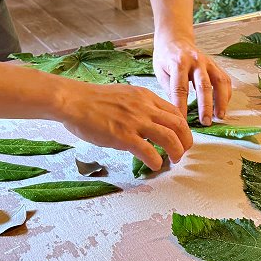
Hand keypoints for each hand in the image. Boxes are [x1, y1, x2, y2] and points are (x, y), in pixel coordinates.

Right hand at [54, 82, 191, 170]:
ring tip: (174, 160)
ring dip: (176, 152)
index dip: (182, 127)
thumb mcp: (124, 95)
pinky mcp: (124, 136)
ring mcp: (135, 121)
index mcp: (145, 97)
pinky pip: (148, 151)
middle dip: (186, 141)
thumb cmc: (93, 100)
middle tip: (183, 152)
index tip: (181, 137)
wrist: (74, 101)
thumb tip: (147, 121)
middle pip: (178, 125)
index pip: (175, 112)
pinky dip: (156, 161)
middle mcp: (145, 107)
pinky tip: (155, 166)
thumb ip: (139, 106)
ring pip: (169, 138)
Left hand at [153, 36, 231, 125]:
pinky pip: (225, 80)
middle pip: (203, 85)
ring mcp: (208, 62)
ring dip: (221, 101)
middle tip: (205, 122)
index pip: (181, 88)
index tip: (182, 122)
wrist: (175, 38)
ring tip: (219, 116)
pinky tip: (223, 106)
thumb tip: (178, 111)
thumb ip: (169, 89)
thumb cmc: (165, 57)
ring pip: (219, 81)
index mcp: (178, 63)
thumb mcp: (160, 72)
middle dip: (205, 106)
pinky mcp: (216, 65)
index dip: (182, 106)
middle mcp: (196, 61)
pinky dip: (226, 94)